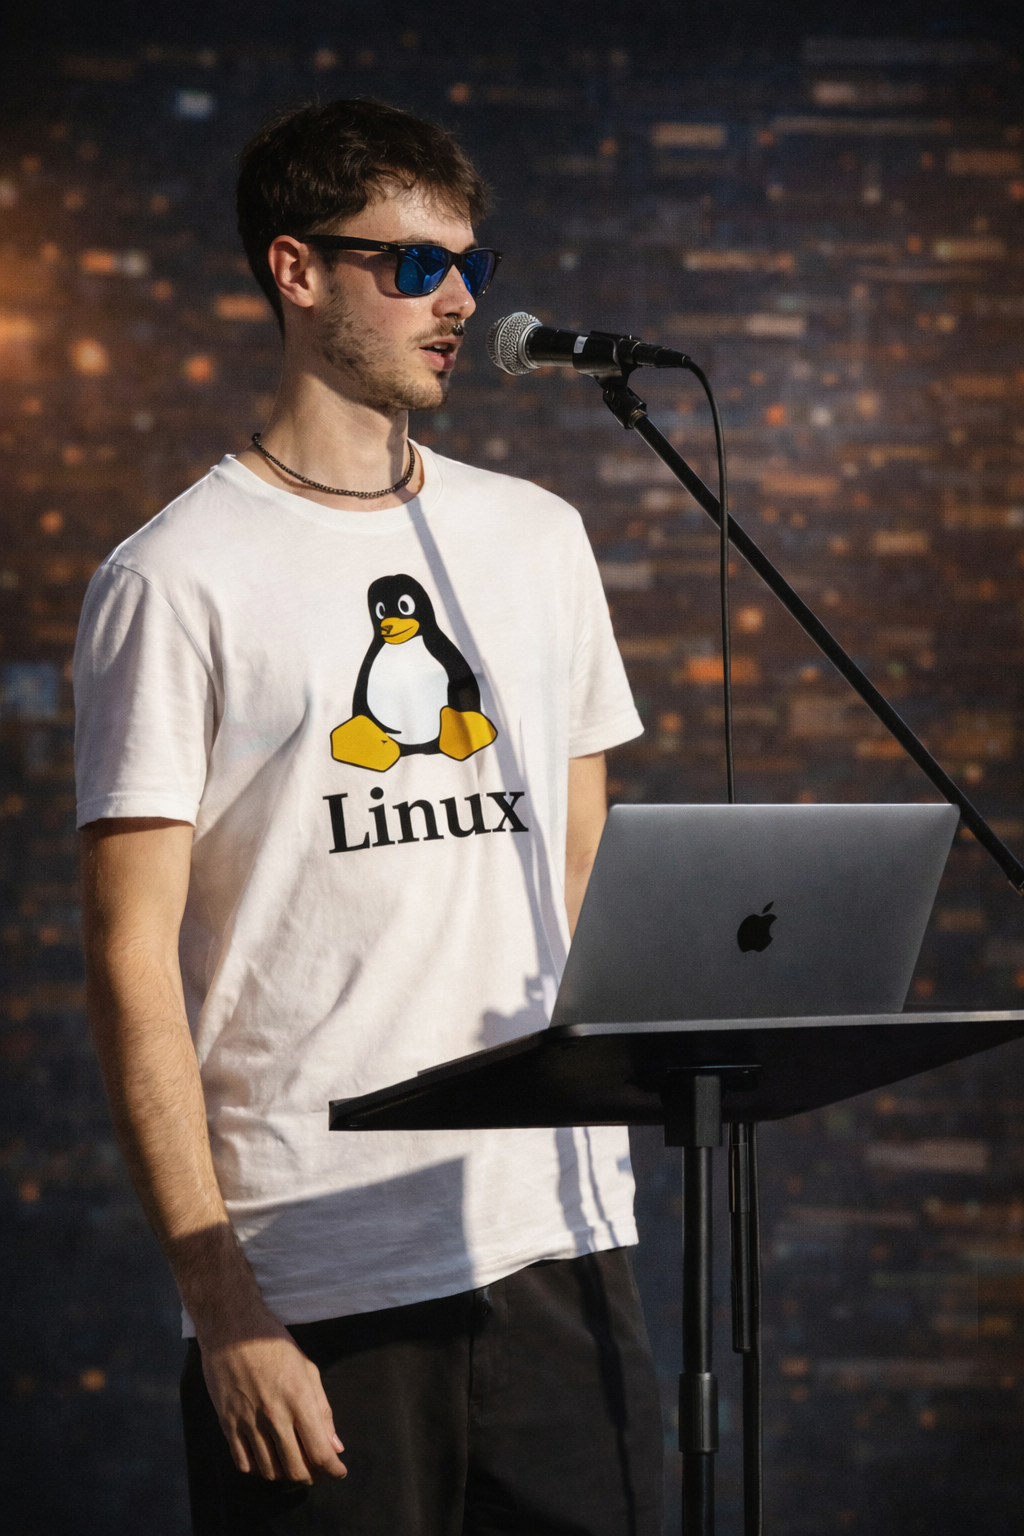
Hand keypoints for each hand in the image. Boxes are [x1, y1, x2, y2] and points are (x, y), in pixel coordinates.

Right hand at [200, 1316, 346, 1484]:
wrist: (232, 1328)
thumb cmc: (274, 1343)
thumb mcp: (307, 1368)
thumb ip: (323, 1410)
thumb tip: (336, 1446)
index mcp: (299, 1400)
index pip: (320, 1452)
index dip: (333, 1470)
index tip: (338, 1472)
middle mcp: (274, 1416)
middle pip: (295, 1469)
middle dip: (311, 1477)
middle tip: (316, 1470)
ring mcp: (248, 1422)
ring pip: (269, 1471)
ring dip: (285, 1476)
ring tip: (293, 1466)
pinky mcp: (227, 1424)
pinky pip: (243, 1463)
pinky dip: (258, 1471)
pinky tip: (266, 1461)